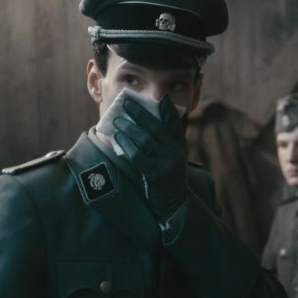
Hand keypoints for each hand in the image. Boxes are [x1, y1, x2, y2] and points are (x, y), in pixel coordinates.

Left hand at [113, 95, 187, 220]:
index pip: (174, 122)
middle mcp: (176, 152)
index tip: (159, 96)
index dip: (168, 109)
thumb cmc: (168, 173)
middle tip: (126, 103)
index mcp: (180, 144)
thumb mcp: (173, 153)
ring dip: (129, 128)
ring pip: (145, 141)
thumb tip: (158, 113)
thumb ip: (168, 136)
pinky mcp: (155, 175)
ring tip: (117, 119)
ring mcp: (167, 163)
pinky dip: (127, 146)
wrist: (173, 201)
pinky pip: (138, 157)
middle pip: (156, 128)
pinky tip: (118, 137)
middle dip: (140, 114)